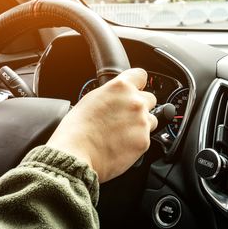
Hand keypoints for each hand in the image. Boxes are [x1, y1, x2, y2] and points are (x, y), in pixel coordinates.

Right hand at [46, 68, 157, 182]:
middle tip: (126, 117)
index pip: (141, 75)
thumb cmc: (77, 128)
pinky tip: (121, 144)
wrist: (75, 153)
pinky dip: (137, 141)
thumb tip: (118, 96)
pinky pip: (147, 138)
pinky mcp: (144, 141)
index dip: (138, 84)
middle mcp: (135, 101)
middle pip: (150, 99)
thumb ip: (112, 93)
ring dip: (141, 124)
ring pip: (151, 119)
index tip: (137, 89)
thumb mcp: (92, 98)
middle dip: (141, 106)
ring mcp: (142, 121)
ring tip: (123, 133)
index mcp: (120, 87)